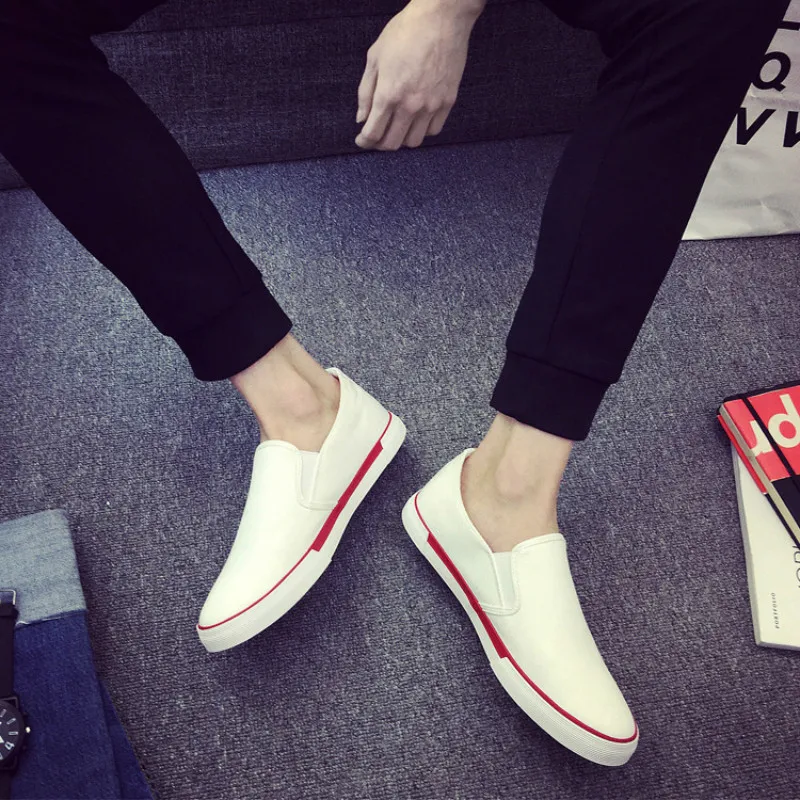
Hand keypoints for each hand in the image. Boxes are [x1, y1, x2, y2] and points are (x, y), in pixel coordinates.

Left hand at [356, 0, 484, 150]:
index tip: (362, 140)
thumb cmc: (404, 32)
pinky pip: (433, 130)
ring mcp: (431, 106)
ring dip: (402, 138)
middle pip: (392, 143)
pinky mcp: (447, 102)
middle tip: (377, 135)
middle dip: (381, 144)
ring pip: (414, 141)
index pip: (373, 133)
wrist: (441, 18)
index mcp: (388, 94)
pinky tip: (416, 119)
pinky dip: (422, 130)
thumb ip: (365, 92)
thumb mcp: (375, 57)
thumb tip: (361, 118)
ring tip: (398, 126)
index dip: (364, 141)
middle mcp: (410, 106)